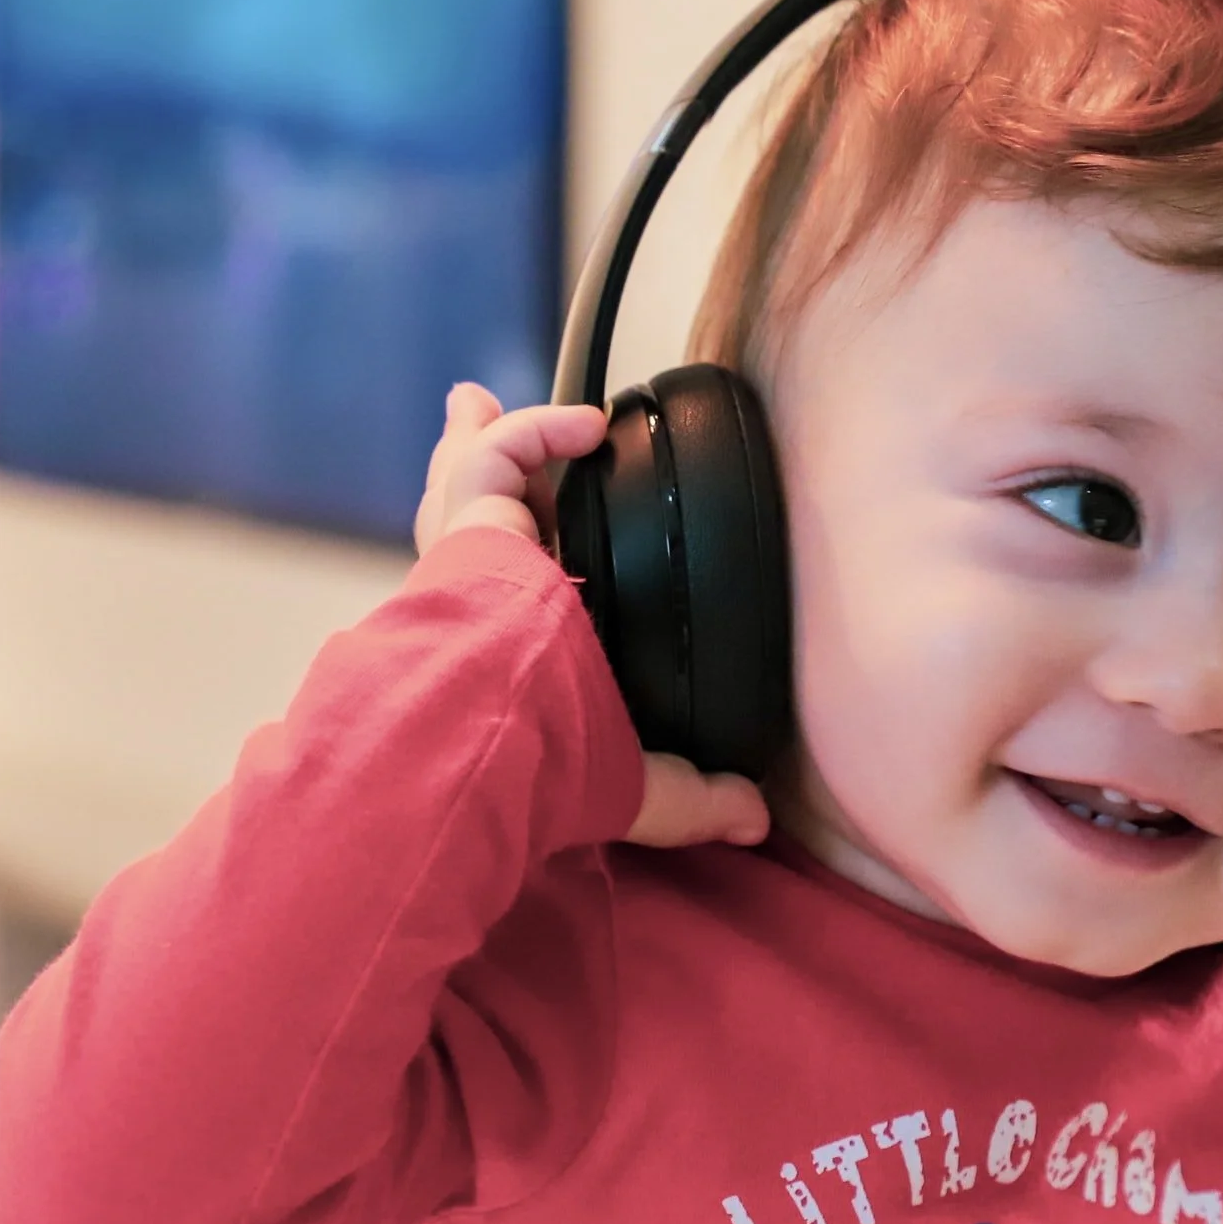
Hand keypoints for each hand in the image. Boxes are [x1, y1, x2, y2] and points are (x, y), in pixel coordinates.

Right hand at [415, 385, 773, 852]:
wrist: (492, 742)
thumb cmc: (545, 768)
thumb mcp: (636, 782)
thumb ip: (696, 795)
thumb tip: (756, 820)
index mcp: (510, 658)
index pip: (508, 602)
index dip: (520, 570)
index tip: (533, 551)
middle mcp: (477, 607)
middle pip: (467, 528)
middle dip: (470, 481)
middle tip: (466, 433)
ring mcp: (466, 563)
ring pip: (467, 486)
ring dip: (485, 438)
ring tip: (477, 403)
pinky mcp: (469, 528)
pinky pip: (499, 458)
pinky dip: (538, 430)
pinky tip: (586, 424)